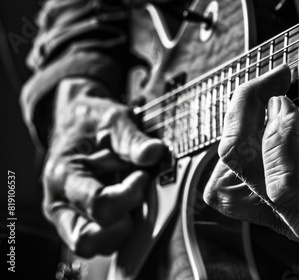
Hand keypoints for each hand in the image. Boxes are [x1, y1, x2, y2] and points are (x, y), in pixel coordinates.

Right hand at [43, 78, 163, 256]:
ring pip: (98, 247)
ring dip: (124, 228)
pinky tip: (129, 204)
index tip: (143, 174)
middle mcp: (60, 204)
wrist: (76, 122)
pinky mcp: (82, 224)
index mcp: (62, 176)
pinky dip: (123, 229)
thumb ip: (133, 138)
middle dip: (124, 221)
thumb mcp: (114, 119)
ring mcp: (69, 218)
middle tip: (136, 192)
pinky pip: (105, 242)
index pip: (99, 204)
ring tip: (131, 197)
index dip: (130, 194)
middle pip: (90, 240)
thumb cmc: (92, 121)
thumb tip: (155, 153)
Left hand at [204, 63, 298, 243]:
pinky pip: (232, 189)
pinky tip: (270, 131)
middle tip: (275, 82)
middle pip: (241, 170)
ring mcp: (287, 217)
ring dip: (237, 137)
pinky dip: (237, 155)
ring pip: (224, 186)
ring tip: (273, 111)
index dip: (277, 134)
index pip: (283, 184)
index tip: (290, 96)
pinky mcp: (278, 210)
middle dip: (246, 113)